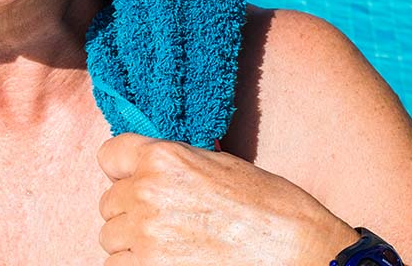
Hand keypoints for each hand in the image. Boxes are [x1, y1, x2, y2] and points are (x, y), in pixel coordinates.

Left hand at [96, 133, 359, 264]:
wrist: (302, 254)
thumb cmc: (274, 210)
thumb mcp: (222, 165)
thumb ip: (176, 165)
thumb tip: (149, 169)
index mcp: (164, 158)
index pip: (109, 156)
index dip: (123, 171)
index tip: (134, 182)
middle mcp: (146, 192)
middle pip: (109, 203)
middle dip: (132, 212)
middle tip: (170, 223)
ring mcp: (145, 235)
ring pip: (111, 240)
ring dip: (133, 245)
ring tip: (173, 248)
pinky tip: (168, 263)